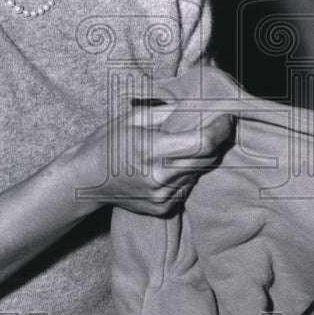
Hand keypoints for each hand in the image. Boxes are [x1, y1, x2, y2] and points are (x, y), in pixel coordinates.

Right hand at [71, 102, 234, 216]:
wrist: (86, 179)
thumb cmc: (108, 142)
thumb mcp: (134, 118)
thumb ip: (168, 112)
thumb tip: (198, 106)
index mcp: (152, 149)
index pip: (202, 142)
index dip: (220, 129)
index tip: (227, 118)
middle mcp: (160, 177)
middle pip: (206, 159)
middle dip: (215, 142)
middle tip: (215, 127)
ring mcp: (162, 196)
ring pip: (198, 174)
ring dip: (199, 159)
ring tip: (183, 146)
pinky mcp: (162, 207)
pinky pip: (187, 187)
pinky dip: (185, 174)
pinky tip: (169, 166)